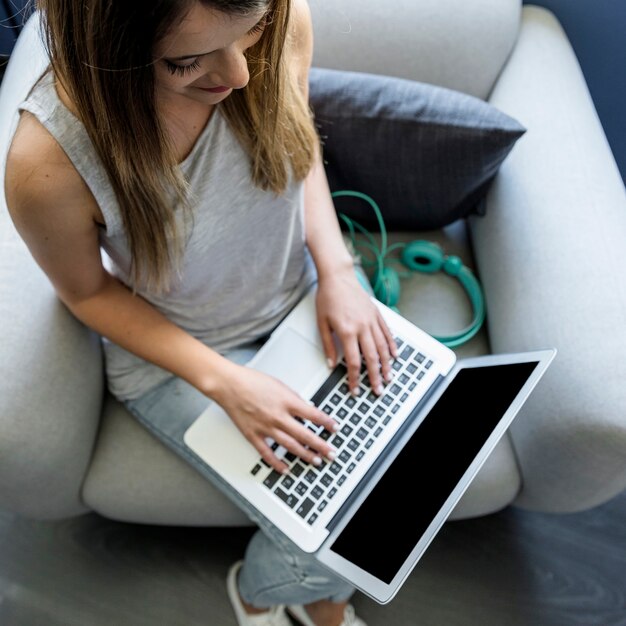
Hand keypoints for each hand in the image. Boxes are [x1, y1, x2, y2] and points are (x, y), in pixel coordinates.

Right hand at [212, 364, 339, 473]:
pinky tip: (285, 468)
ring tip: (316, 461)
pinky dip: (277, 463)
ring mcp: (265, 428)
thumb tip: (305, 408)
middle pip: (305, 434)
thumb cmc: (251, 380)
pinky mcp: (252, 435)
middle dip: (321, 445)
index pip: (314, 415)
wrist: (228, 384)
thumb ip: (293, 398)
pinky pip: (267, 453)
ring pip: (290, 446)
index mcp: (287, 401)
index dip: (327, 423)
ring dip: (305, 455)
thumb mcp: (279, 384)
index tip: (336, 428)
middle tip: (331, 453)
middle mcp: (278, 416)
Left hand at [315, 268, 397, 395]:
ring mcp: (372, 320)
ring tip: (389, 377)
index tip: (354, 388)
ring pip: (383, 347)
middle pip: (372, 358)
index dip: (354, 379)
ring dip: (387, 365)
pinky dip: (392, 346)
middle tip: (378, 390)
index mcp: (347, 331)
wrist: (338, 276)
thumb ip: (327, 345)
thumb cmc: (327, 297)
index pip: (354, 362)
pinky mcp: (377, 314)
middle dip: (375, 377)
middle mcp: (362, 327)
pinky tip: (394, 355)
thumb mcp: (321, 323)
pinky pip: (387, 333)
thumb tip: (331, 364)